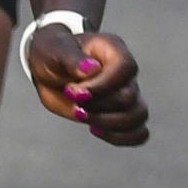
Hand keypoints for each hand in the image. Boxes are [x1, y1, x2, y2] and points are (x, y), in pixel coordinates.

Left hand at [23, 23, 148, 146]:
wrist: (48, 67)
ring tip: (82, 116)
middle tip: (72, 100)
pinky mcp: (121, 113)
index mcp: (112, 50)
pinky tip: (95, 130)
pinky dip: (121, 137)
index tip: (74, 92)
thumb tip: (91, 69)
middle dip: (97, 106)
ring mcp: (126, 93)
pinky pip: (139, 132)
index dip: (102, 85)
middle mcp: (124, 72)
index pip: (125, 68)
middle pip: (129, 97)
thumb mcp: (54, 50)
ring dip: (108, 124)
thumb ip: (71, 58)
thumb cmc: (52, 52)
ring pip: (138, 115)